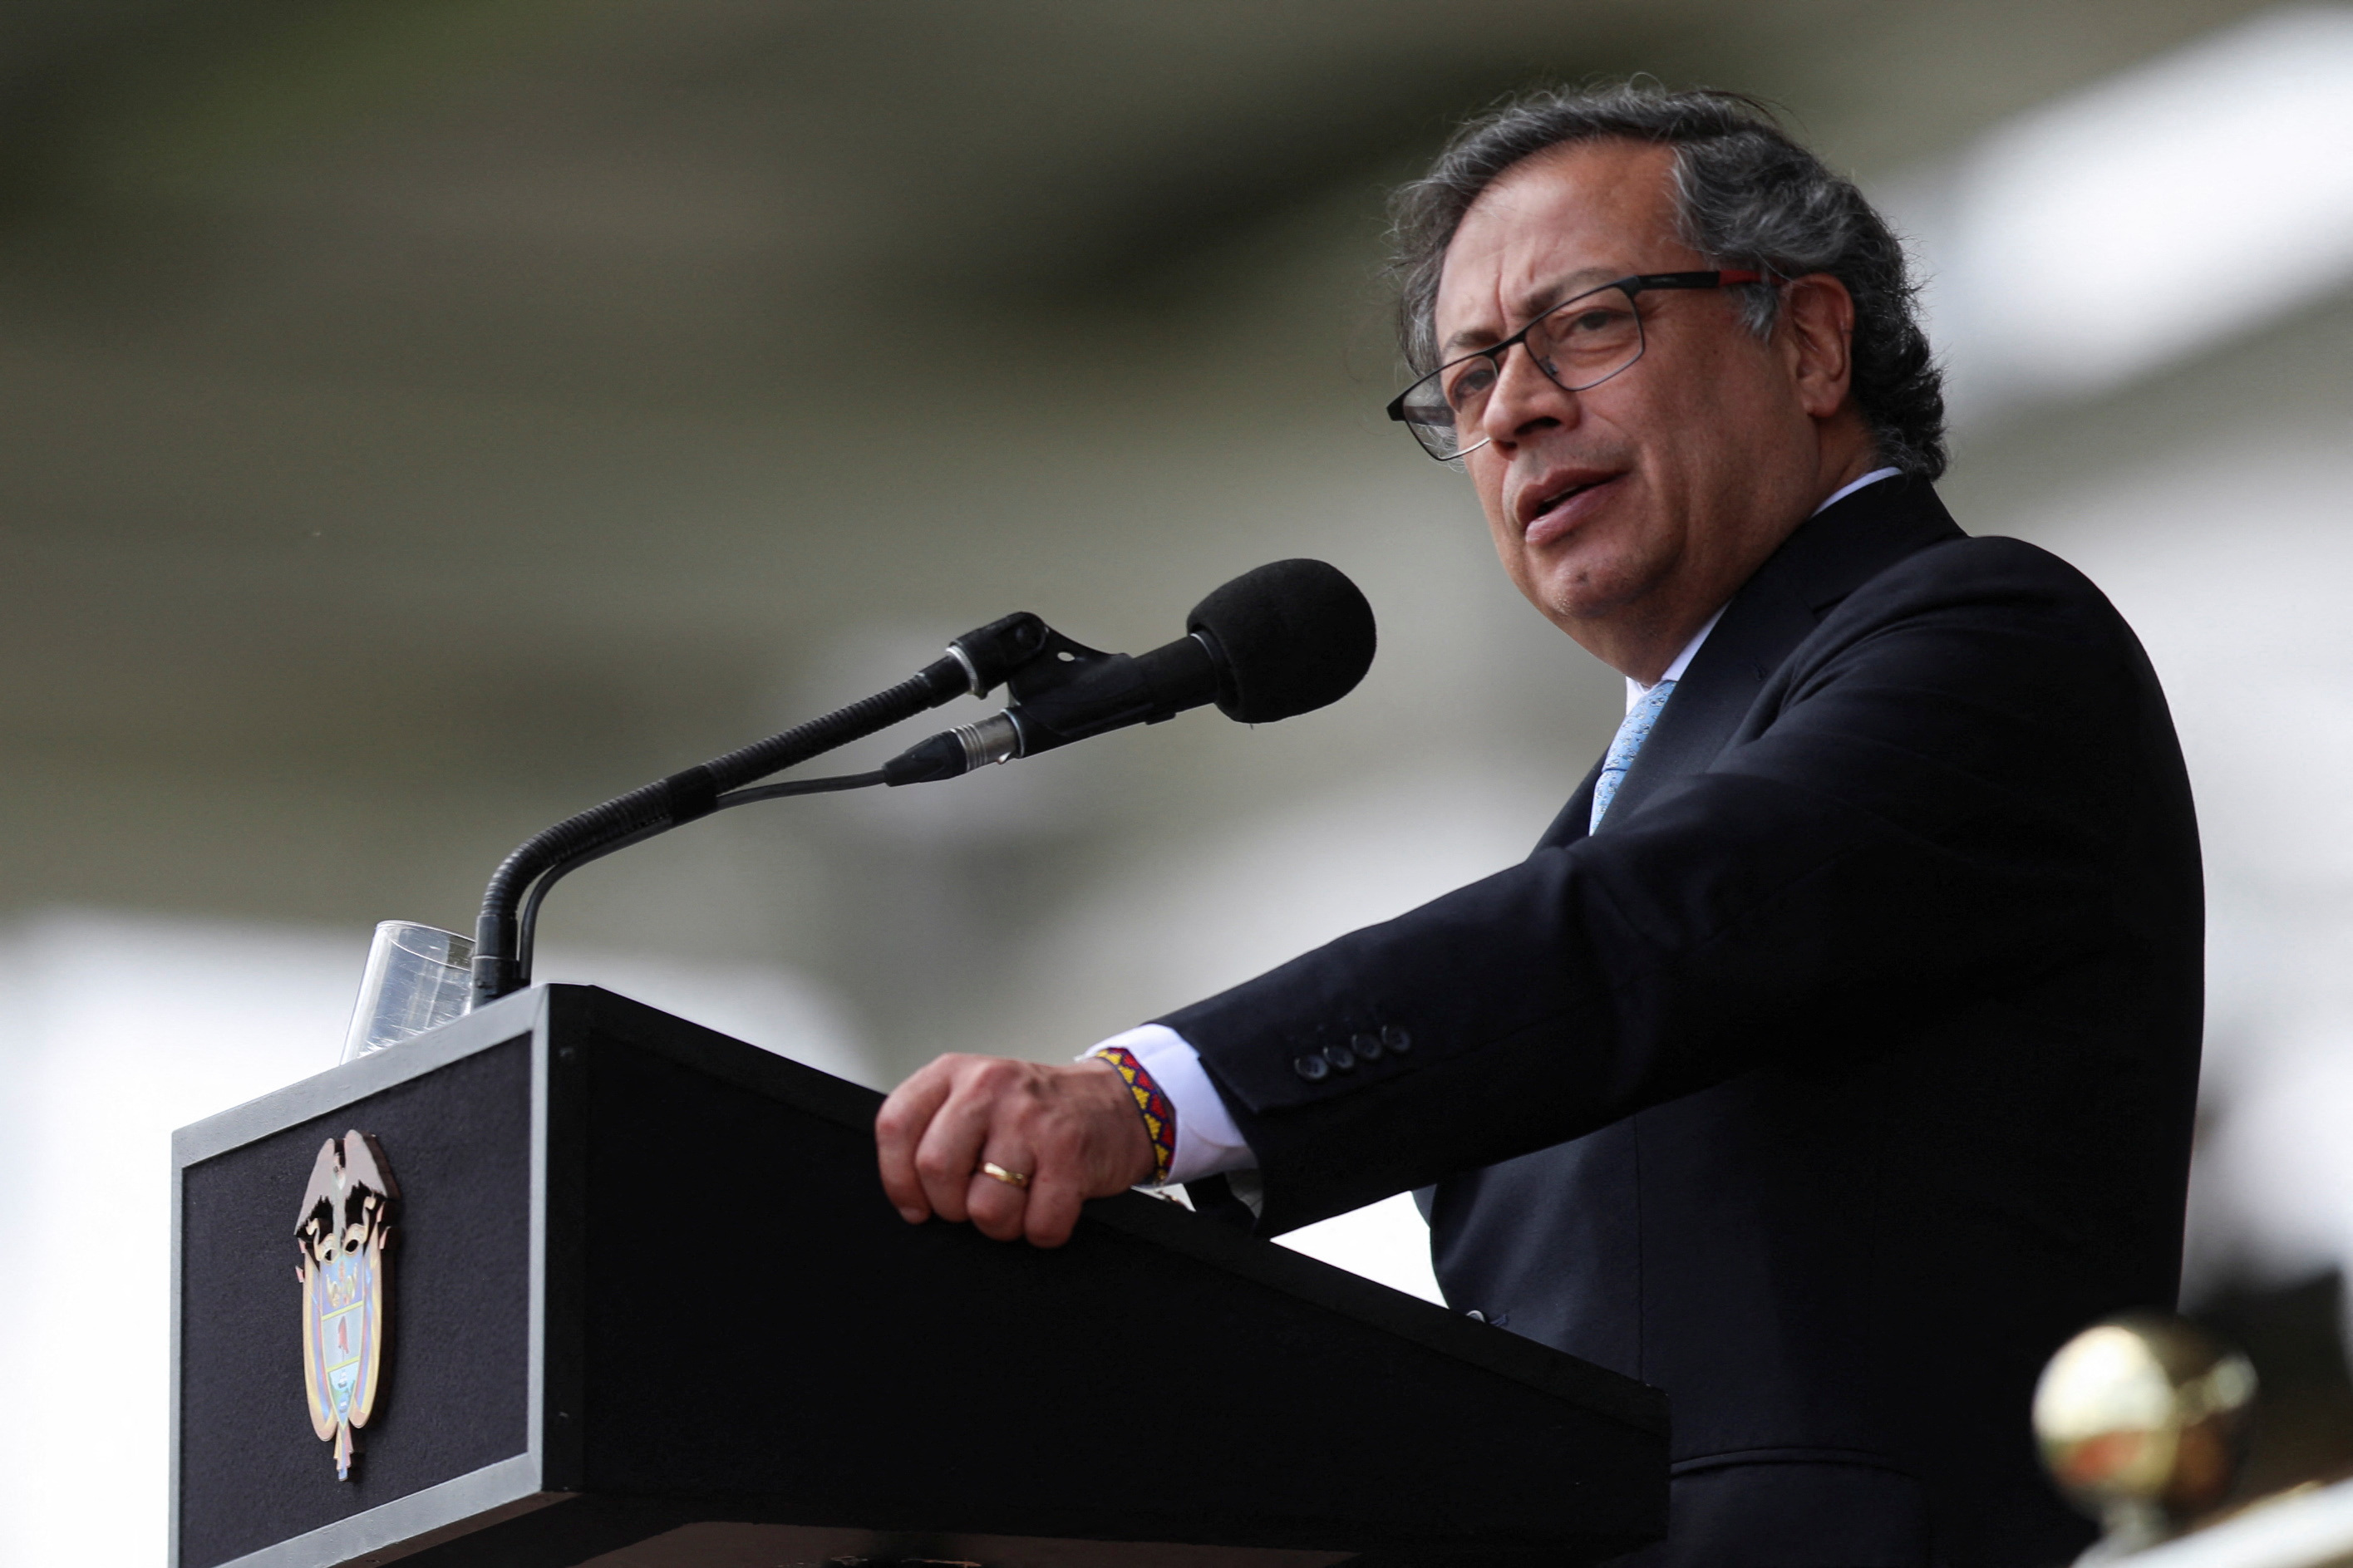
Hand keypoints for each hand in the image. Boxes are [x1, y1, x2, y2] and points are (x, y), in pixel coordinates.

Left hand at [874, 1054, 1154, 1246]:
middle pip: (936, 1171)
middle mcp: (988, 1087)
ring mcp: (1029, 1118)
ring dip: (1002, 1224)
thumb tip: (908, 1194)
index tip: (915, 1204)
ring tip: (1019, 1200)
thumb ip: (935, 1129)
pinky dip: (1043, 1229)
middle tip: (976, 1200)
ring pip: (986, 1208)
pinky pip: (1038, 1224)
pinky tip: (1049, 1204)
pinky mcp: (1068, 1152)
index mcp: (954, 1073)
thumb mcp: (976, 1097)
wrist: (1116, 1102)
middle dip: (953, 1206)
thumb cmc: (1038, 1111)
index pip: (895, 1127)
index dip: (896, 1179)